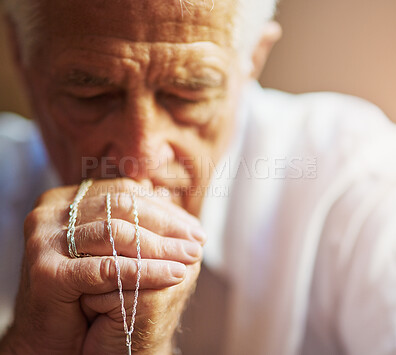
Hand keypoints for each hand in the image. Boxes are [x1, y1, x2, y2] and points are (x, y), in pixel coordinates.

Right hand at [0, 178, 204, 353]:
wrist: (56, 339)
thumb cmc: (90, 290)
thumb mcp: (112, 247)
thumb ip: (131, 219)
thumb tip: (171, 197)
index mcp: (65, 199)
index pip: (123, 192)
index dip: (163, 208)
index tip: (192, 226)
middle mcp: (49, 212)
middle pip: (121, 206)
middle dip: (166, 224)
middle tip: (198, 240)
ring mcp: (43, 238)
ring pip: (116, 233)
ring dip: (161, 247)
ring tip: (192, 257)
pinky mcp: (46, 271)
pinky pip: (107, 268)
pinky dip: (145, 271)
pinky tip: (174, 275)